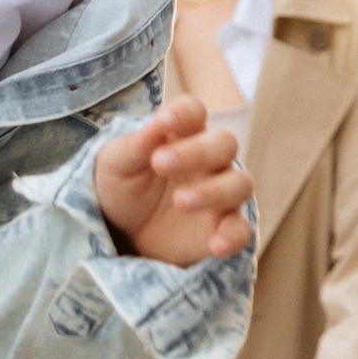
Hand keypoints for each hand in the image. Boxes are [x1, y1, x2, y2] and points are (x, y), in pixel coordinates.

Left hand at [93, 99, 252, 264]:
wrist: (122, 232)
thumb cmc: (122, 186)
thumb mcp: (116, 163)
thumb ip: (135, 145)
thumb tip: (154, 125)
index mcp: (182, 134)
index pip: (193, 113)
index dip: (183, 114)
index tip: (163, 121)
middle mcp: (208, 161)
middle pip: (224, 143)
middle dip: (197, 151)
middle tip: (161, 164)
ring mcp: (219, 195)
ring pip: (239, 183)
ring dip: (214, 191)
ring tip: (180, 202)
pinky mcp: (221, 229)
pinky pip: (241, 230)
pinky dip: (234, 236)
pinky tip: (216, 245)